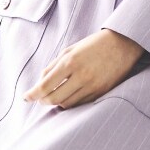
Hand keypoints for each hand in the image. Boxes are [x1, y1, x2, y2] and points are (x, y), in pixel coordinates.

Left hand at [22, 28, 145, 108]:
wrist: (123, 45)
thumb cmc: (93, 45)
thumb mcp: (70, 50)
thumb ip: (53, 66)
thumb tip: (40, 82)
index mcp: (70, 62)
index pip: (45, 86)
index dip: (32, 94)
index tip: (26, 97)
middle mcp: (81, 76)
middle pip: (53, 99)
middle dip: (43, 101)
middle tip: (39, 98)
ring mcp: (92, 86)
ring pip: (67, 104)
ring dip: (57, 102)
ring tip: (54, 95)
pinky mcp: (101, 92)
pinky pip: (81, 104)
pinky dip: (71, 102)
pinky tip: (69, 95)